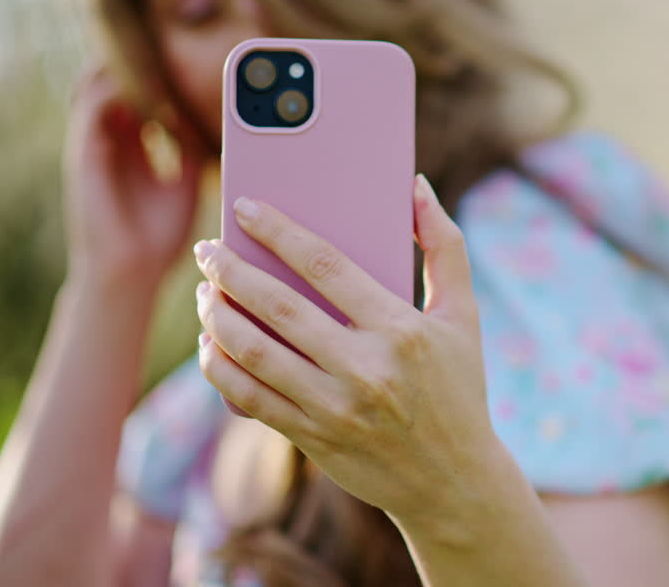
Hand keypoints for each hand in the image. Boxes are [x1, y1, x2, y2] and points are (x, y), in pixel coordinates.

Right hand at [63, 65, 205, 288]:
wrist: (131, 275)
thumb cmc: (158, 238)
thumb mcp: (186, 186)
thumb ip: (192, 151)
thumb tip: (211, 121)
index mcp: (131, 146)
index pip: (137, 92)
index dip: (156, 69)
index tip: (182, 50)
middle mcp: (108, 140)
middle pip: (112, 79)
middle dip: (139, 57)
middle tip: (169, 37)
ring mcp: (93, 145)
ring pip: (96, 84)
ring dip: (125, 65)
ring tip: (159, 50)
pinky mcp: (83, 155)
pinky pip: (92, 107)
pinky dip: (118, 90)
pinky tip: (151, 86)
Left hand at [193, 175, 500, 529]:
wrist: (454, 482)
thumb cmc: (458, 388)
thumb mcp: (464, 316)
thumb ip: (445, 246)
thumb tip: (416, 186)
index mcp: (401, 330)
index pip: (326, 265)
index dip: (279, 232)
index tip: (245, 207)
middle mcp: (365, 368)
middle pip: (279, 307)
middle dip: (232, 270)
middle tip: (207, 248)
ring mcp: (335, 408)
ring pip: (256, 353)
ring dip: (219, 317)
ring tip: (205, 291)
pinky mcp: (313, 438)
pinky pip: (250, 398)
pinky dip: (222, 369)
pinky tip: (212, 344)